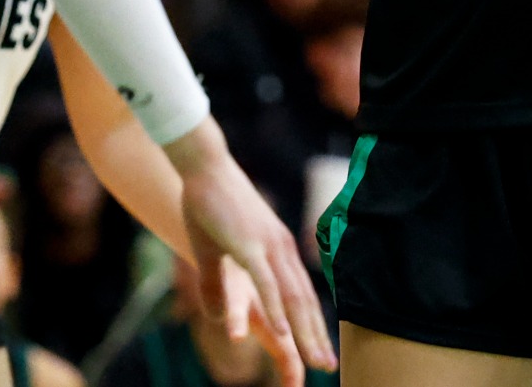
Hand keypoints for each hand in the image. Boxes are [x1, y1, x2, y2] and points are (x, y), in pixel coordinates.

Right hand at [165, 122, 335, 382]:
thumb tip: (218, 316)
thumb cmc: (208, 205)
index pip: (302, 293)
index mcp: (278, 249)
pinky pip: (267, 282)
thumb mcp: (213, 252)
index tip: (323, 351)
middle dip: (316, 335)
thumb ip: (217, 286)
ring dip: (304, 330)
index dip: (313, 323)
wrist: (204, 165)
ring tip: (314, 359)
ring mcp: (267, 246)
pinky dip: (277, 308)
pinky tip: (283, 332)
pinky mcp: (248, 244)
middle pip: (304, 300)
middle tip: (328, 366)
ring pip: (291, 296)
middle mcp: (280, 249)